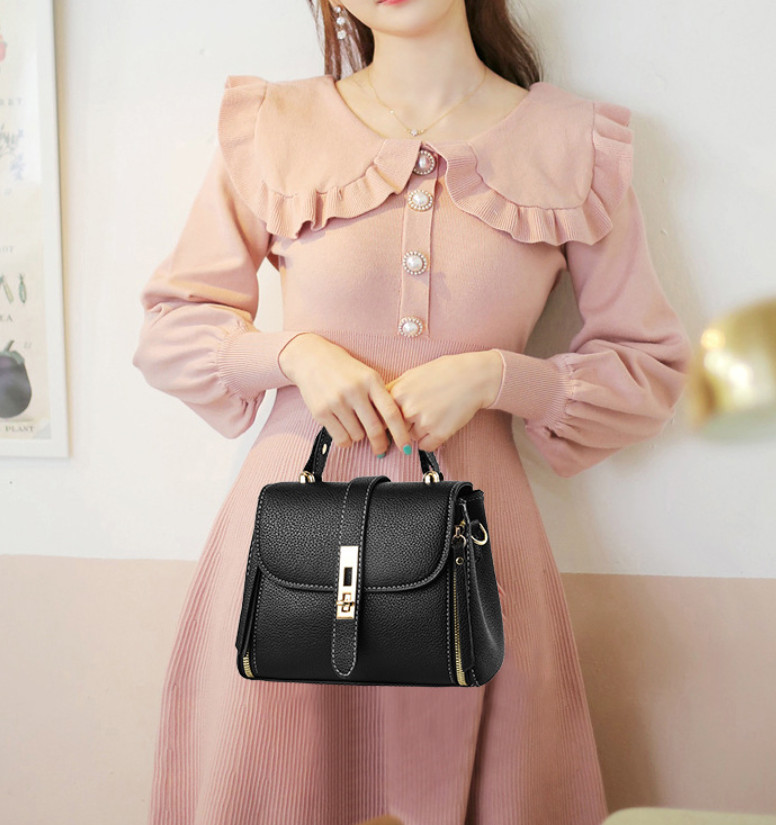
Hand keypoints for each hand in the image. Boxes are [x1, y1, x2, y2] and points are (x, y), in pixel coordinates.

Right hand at [278, 333, 413, 456]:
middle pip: (375, 429)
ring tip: (354, 424)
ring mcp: (336, 402)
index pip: (391, 413)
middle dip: (380, 444)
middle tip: (380, 449)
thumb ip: (380, 398)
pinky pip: (341, 439)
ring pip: (357, 436)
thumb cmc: (344, 370)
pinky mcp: (321, 412)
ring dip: (359, 436)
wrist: (311, 358)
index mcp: (371, 380)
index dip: (401, 433)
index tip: (406, 447)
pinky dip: (346, 440)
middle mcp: (354, 391)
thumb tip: (393, 430)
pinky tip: (344, 430)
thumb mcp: (366, 376)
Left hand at [384, 350, 503, 451]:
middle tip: (417, 416)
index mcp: (398, 393)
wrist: (473, 377)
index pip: (381, 416)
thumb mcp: (412, 374)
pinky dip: (430, 440)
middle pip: (395, 429)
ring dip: (418, 432)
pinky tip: (438, 426)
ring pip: (410, 438)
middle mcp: (408, 409)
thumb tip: (379, 405)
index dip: (386, 420)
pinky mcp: (440, 433)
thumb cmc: (444, 372)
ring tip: (432, 415)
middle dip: (403, 426)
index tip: (389, 424)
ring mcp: (424, 422)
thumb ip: (394, 390)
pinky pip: (425, 446)